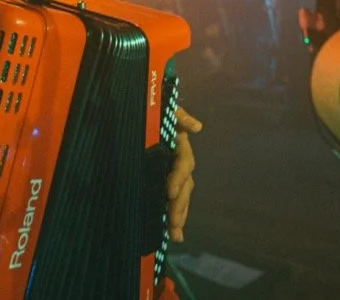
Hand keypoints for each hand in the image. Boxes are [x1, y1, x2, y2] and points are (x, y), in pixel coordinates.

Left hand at [166, 106, 201, 241]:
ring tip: (174, 235)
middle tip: (173, 224)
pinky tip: (171, 233)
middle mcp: (178, 161)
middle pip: (184, 186)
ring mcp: (170, 171)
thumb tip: (197, 126)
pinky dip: (172, 215)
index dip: (178, 178)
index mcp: (179, 144)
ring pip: (180, 196)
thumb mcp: (166, 107)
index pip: (183, 164)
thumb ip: (178, 115)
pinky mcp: (160, 180)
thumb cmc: (153, 105)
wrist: (142, 106)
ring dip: (178, 215)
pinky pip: (169, 199)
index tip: (170, 191)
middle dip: (179, 206)